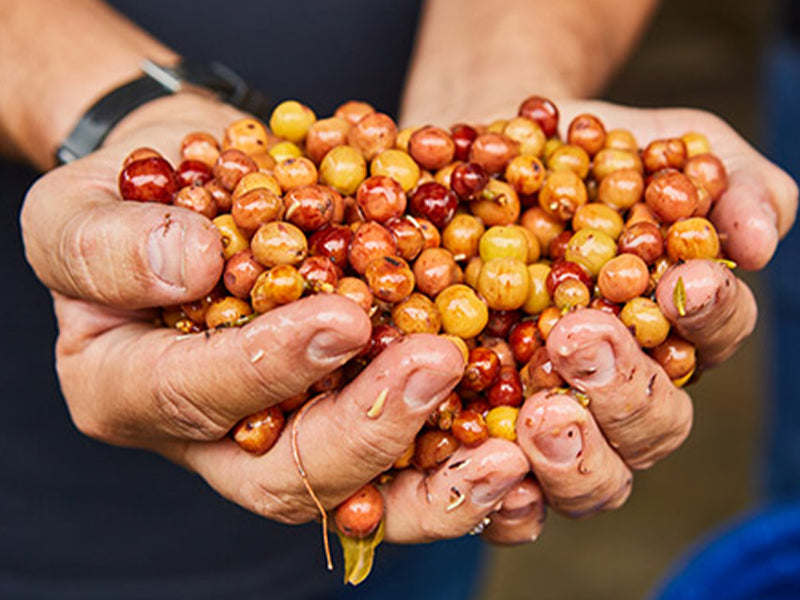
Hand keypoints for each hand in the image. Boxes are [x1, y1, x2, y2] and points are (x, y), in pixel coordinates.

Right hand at [19, 93, 530, 543]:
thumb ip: (108, 243)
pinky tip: (521, 434)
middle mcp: (214, 436)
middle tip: (438, 366)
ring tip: (507, 451)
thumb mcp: (78, 206)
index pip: (194, 398)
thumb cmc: (128, 199)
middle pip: (290, 477)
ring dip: (438, 479)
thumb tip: (190, 268)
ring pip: (364, 492)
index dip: (266, 368)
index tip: (339, 319)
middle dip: (367, 430)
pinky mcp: (351, 409)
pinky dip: (464, 451)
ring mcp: (289, 430)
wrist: (198, 190)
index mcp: (130, 391)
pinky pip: (412, 454)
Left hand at [467, 100, 796, 544]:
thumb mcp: (664, 143)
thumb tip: (760, 242)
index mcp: (675, 327)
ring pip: (593, 477)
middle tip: (585, 340)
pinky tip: (491, 472)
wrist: (483, 154)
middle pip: (654, 425)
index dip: (710, 314)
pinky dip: (506, 498)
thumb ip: (726, 181)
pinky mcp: (486, 434)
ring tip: (543, 412)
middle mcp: (622, 386)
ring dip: (576, 454)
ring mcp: (557, 418)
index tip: (685, 280)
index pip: (715, 334)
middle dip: (629, 388)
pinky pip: (507, 495)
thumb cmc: (585, 153)